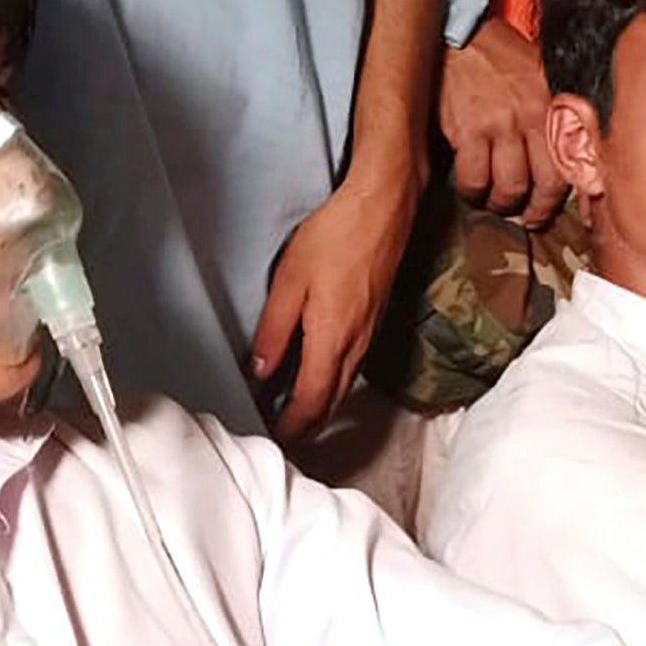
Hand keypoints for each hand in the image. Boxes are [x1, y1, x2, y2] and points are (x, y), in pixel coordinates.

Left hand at [250, 165, 420, 438]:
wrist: (383, 208)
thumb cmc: (337, 236)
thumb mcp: (290, 281)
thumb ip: (274, 330)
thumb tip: (262, 370)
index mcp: (332, 339)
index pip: (312, 401)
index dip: (294, 425)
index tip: (277, 436)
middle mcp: (356, 343)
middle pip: (332, 401)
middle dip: (309, 425)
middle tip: (285, 434)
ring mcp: (369, 332)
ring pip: (345, 384)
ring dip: (323, 405)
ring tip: (298, 412)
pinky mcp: (374, 319)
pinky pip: (353, 364)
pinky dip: (334, 382)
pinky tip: (321, 373)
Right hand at [438, 17, 566, 227]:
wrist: (463, 36)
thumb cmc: (503, 59)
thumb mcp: (543, 77)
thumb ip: (557, 113)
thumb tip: (568, 157)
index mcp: (555, 105)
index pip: (570, 164)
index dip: (562, 197)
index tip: (553, 208)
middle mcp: (533, 116)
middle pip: (543, 185)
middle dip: (535, 211)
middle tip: (526, 217)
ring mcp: (501, 124)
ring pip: (509, 189)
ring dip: (502, 205)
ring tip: (496, 203)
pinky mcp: (469, 130)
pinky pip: (474, 180)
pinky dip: (473, 193)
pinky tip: (472, 190)